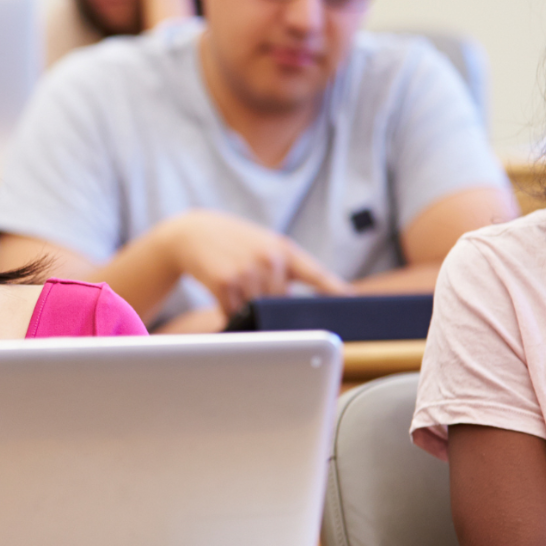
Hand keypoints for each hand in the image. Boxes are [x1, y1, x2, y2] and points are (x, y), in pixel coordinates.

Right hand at [156, 210, 349, 315]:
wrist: (191, 233)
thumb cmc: (232, 242)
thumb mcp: (263, 245)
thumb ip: (284, 270)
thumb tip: (295, 309)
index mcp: (284, 249)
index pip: (318, 275)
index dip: (337, 292)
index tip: (354, 304)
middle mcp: (270, 258)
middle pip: (281, 304)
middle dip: (268, 304)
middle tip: (249, 286)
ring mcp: (248, 270)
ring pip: (257, 311)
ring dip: (245, 308)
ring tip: (233, 286)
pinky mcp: (225, 282)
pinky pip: (235, 312)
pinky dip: (228, 310)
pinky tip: (221, 291)